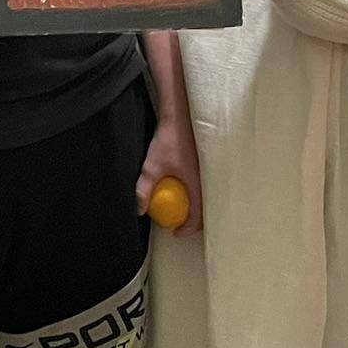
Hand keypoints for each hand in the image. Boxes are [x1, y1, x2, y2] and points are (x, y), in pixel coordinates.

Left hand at [136, 120, 202, 235]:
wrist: (180, 115)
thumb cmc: (169, 139)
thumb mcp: (152, 167)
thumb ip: (144, 189)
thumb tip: (139, 209)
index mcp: (199, 183)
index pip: (198, 214)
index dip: (188, 228)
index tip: (176, 232)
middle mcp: (208, 178)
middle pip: (206, 208)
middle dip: (195, 220)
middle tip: (179, 223)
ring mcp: (208, 169)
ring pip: (206, 195)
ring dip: (196, 205)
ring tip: (180, 208)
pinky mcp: (205, 161)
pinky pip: (203, 183)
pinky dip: (194, 191)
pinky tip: (182, 187)